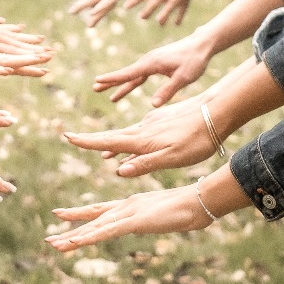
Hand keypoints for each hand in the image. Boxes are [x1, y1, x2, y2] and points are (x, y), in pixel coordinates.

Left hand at [46, 185, 212, 250]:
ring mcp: (128, 214)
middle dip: (71, 228)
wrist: (197, 202)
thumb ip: (155, 218)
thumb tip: (149, 224)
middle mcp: (125, 207)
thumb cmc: (187, 208)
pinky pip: (105, 232)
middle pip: (92, 219)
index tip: (61, 215)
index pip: (100, 211)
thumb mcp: (166, 215)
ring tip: (53, 244)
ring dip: (73, 238)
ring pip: (94, 228)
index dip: (80, 215)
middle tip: (50, 238)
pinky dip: (88, 237)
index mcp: (131, 206)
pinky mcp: (132, 221)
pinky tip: (74, 242)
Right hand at [63, 99, 220, 175]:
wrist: (215, 113)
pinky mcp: (163, 120)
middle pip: (113, 137)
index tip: (68, 136)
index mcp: (142, 140)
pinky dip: (133, 140)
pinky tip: (137, 144)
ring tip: (105, 153)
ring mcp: (153, 122)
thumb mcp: (171, 158)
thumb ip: (145, 164)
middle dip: (94, 141)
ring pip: (129, 135)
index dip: (87, 141)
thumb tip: (118, 170)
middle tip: (73, 139)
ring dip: (115, 144)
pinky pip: (142, 132)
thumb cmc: (196, 141)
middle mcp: (143, 129)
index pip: (108, 141)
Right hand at [92, 30, 213, 103]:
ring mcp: (153, 62)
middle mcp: (149, 61)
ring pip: (133, 76)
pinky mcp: (158, 64)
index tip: (97, 81)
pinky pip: (141, 75)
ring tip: (109, 97)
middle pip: (126, 74)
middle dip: (111, 81)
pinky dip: (132, 82)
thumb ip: (168, 91)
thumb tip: (153, 105)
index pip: (128, 73)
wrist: (202, 44)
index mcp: (152, 63)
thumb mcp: (183, 78)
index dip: (113, 79)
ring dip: (121, 85)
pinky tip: (127, 89)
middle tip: (95, 87)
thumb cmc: (194, 60)